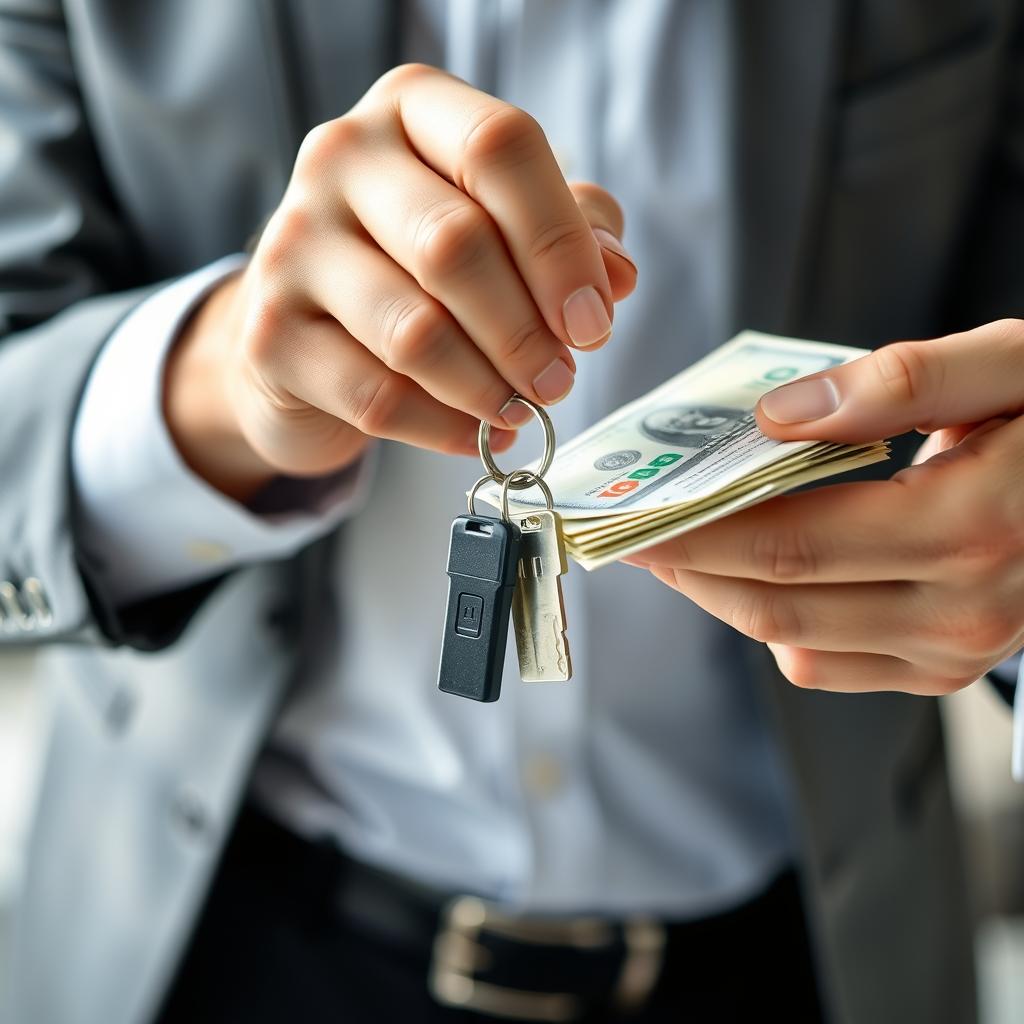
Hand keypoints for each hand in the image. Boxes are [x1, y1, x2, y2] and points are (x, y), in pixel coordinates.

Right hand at [165, 64, 636, 498]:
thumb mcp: (501, 225)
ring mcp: (290, 246)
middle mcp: (338, 159)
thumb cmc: (420, 266)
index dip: (561, 243)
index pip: (500, 147)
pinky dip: (442, 428)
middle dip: (525, 331)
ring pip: (414, 331)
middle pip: (454, 243)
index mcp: (409, 110)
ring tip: (519, 409)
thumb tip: (617, 278)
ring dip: (487, 386)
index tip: (594, 322)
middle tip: (558, 380)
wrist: (310, 329)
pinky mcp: (268, 336)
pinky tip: (475, 434)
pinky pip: (375, 397)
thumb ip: (568, 232)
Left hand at [624, 319, 1023, 694]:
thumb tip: (781, 415)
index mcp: (970, 526)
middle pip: (777, 602)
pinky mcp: (946, 668)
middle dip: (690, 567)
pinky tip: (756, 577)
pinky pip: (831, 665)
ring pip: (794, 642)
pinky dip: (777, 625)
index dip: (699, 534)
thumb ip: (901, 382)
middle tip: (634, 533)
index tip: (636, 514)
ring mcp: (955, 651)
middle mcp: (961, 609)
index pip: (789, 545)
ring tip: (680, 548)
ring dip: (723, 597)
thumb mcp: (1013, 367)